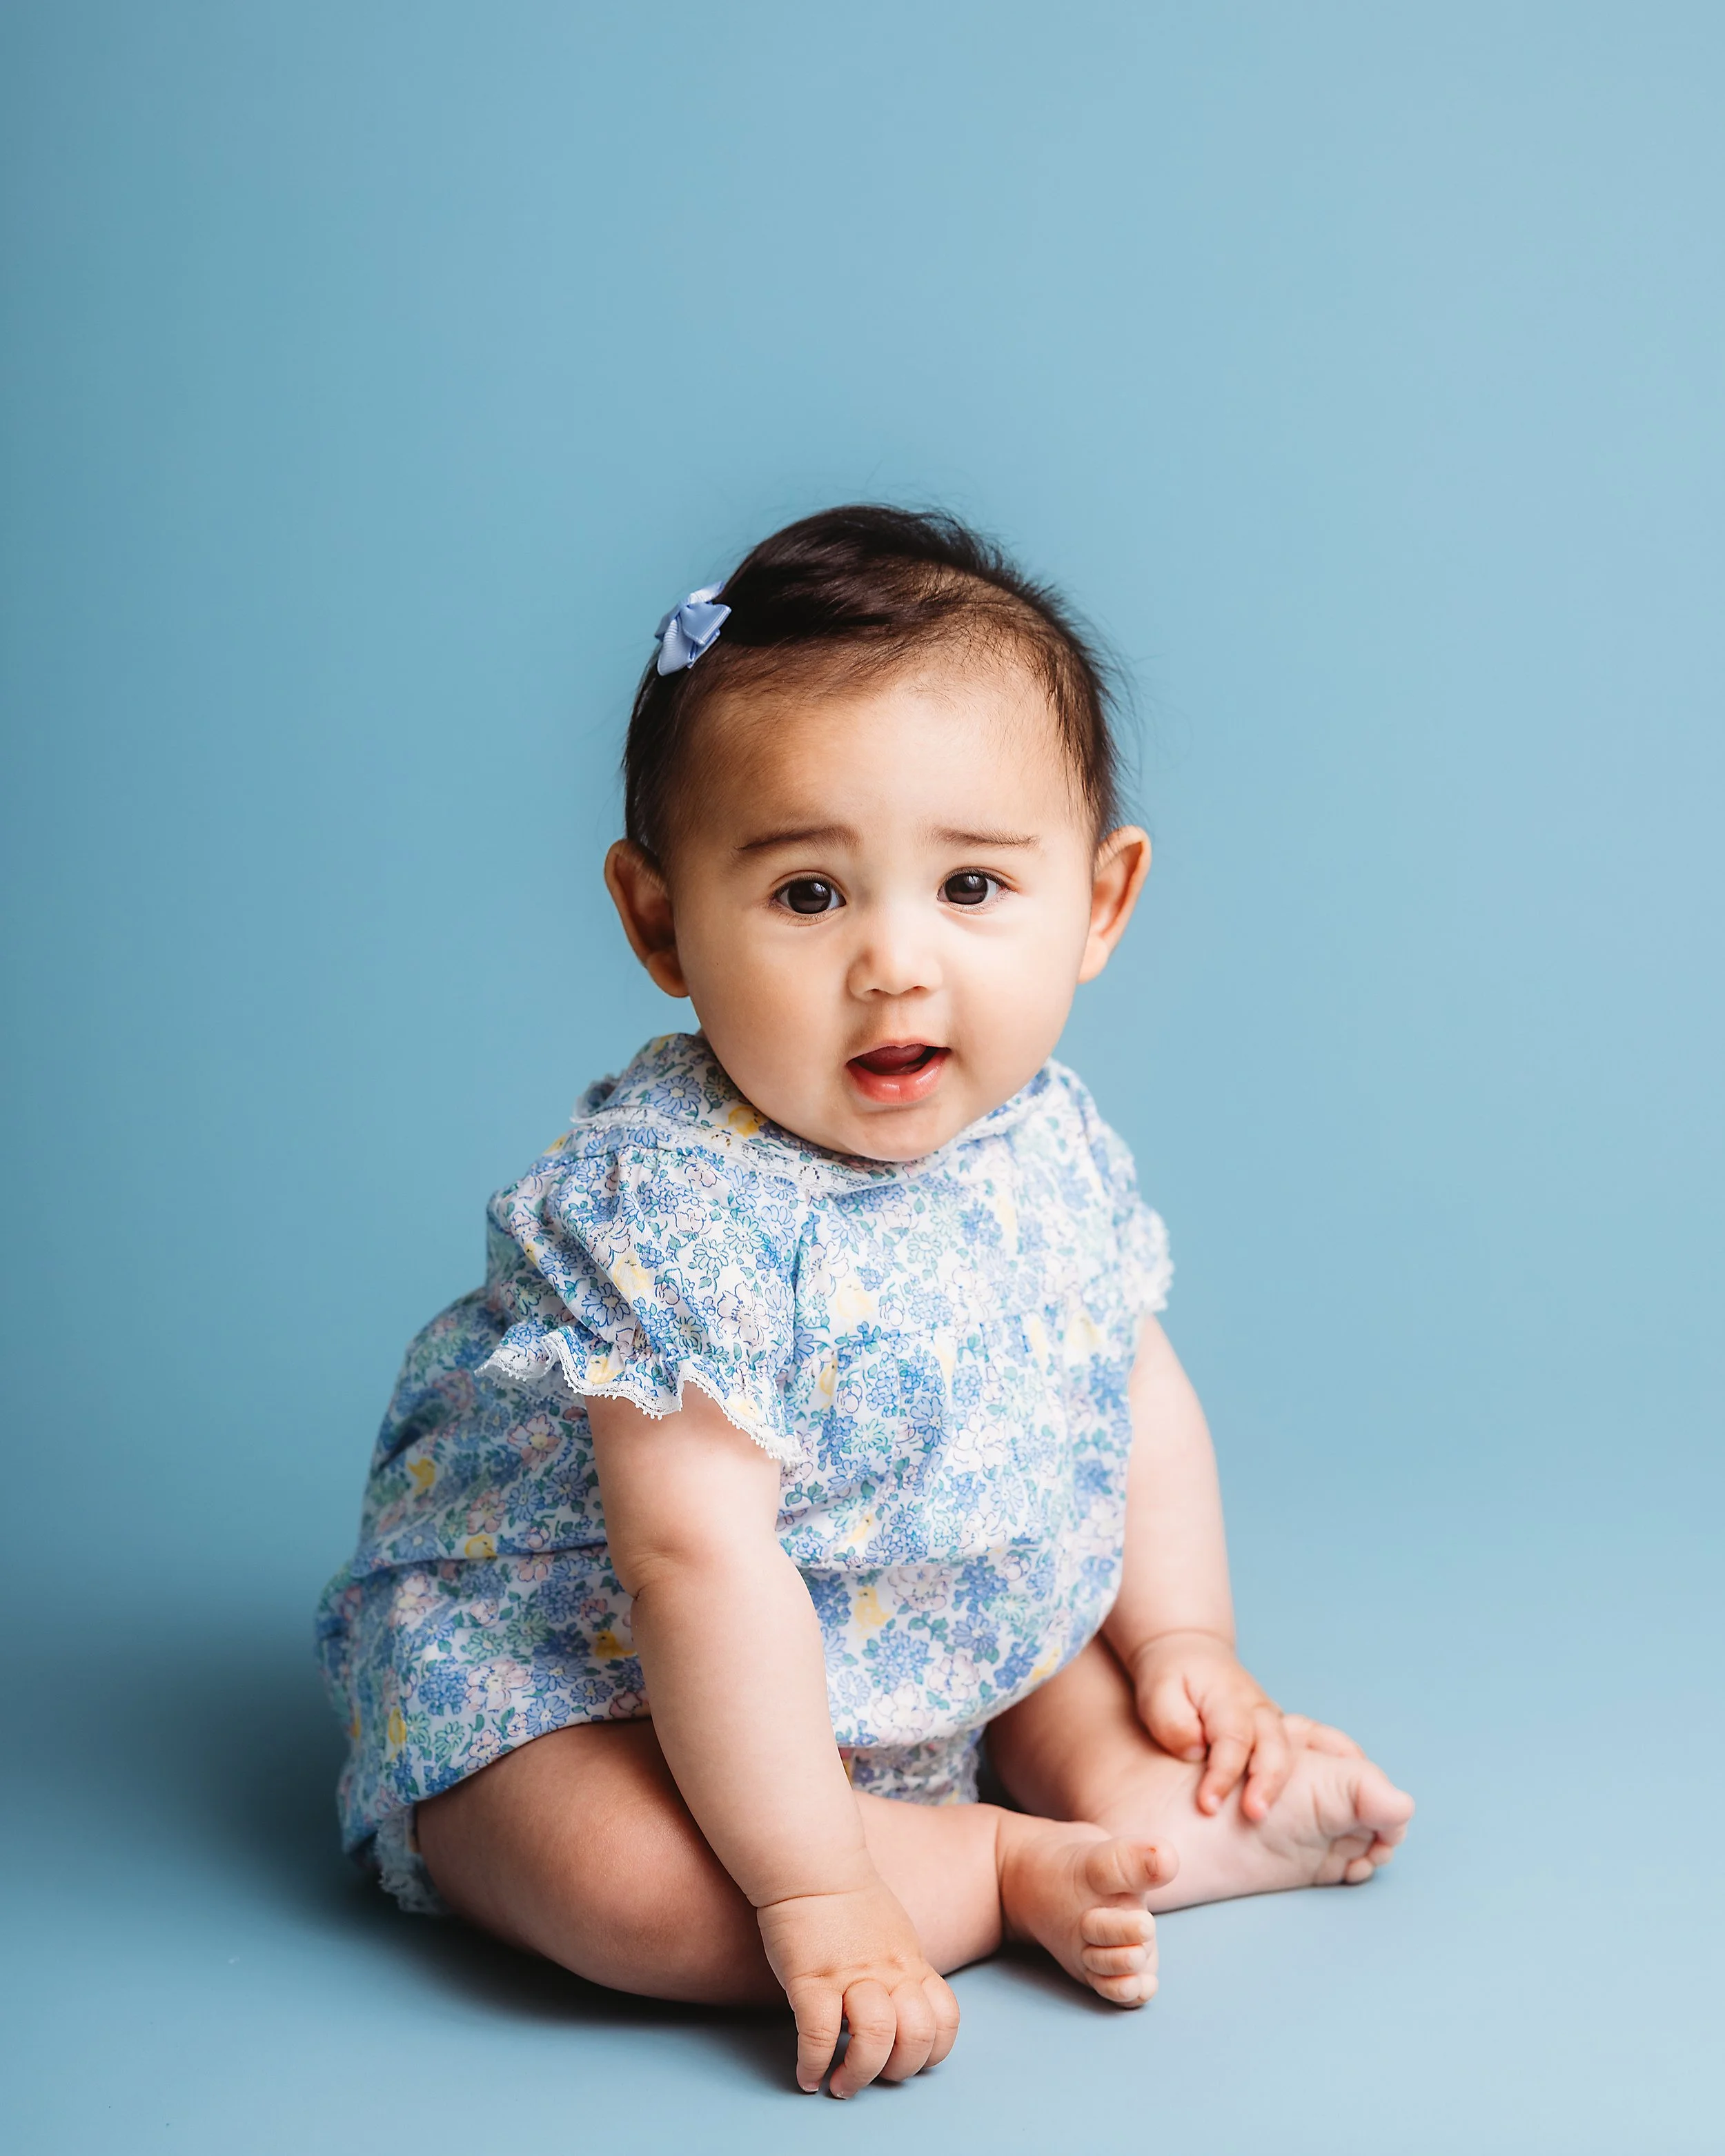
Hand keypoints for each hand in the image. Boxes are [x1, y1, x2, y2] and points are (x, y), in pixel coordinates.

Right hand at [756, 1876, 959, 2096]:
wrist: (811, 1864)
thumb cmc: (848, 1898)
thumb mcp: (894, 1933)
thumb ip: (902, 1970)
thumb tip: (901, 2009)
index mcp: (911, 1964)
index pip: (945, 2020)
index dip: (930, 2052)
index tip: (902, 2062)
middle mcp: (889, 1972)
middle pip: (916, 2036)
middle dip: (896, 2071)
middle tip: (870, 2076)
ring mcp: (850, 1975)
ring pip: (875, 2037)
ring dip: (859, 2073)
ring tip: (839, 2083)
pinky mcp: (811, 1978)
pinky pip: (818, 2034)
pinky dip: (813, 2064)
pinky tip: (807, 2075)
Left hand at [1127, 1630, 1307, 1820]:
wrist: (1189, 1652)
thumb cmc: (1171, 1675)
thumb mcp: (1157, 1689)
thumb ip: (1172, 1721)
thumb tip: (1195, 1752)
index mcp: (1229, 1696)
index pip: (1233, 1739)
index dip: (1222, 1775)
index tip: (1208, 1805)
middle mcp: (1257, 1708)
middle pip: (1273, 1745)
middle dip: (1267, 1782)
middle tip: (1254, 1814)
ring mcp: (1269, 1721)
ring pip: (1287, 1752)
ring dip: (1279, 1785)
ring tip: (1262, 1815)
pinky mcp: (1272, 1735)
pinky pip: (1292, 1755)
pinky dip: (1298, 1778)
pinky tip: (1303, 1808)